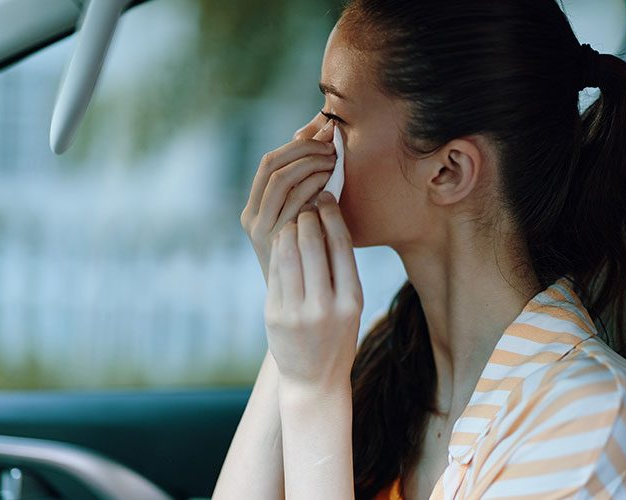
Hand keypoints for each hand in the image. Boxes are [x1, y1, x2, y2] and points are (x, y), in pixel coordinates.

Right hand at [241, 113, 336, 282]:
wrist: (301, 310)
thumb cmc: (309, 262)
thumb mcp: (302, 225)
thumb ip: (305, 193)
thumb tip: (320, 140)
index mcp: (252, 210)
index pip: (269, 162)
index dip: (297, 144)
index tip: (323, 136)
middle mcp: (252, 219)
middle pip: (273, 166)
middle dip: (304, 149)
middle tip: (331, 147)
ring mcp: (263, 231)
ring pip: (283, 180)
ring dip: (311, 164)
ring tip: (334, 162)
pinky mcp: (278, 242)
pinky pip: (296, 202)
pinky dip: (314, 186)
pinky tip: (331, 185)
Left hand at [265, 191, 362, 388]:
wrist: (315, 380)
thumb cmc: (337, 335)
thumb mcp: (351, 306)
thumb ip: (343, 271)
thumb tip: (328, 220)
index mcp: (351, 301)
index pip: (340, 245)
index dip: (331, 214)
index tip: (326, 197)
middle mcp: (324, 306)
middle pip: (311, 244)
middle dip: (307, 217)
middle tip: (306, 204)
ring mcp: (296, 312)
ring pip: (288, 253)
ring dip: (289, 229)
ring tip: (293, 220)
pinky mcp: (274, 315)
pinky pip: (274, 271)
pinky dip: (278, 249)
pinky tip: (282, 241)